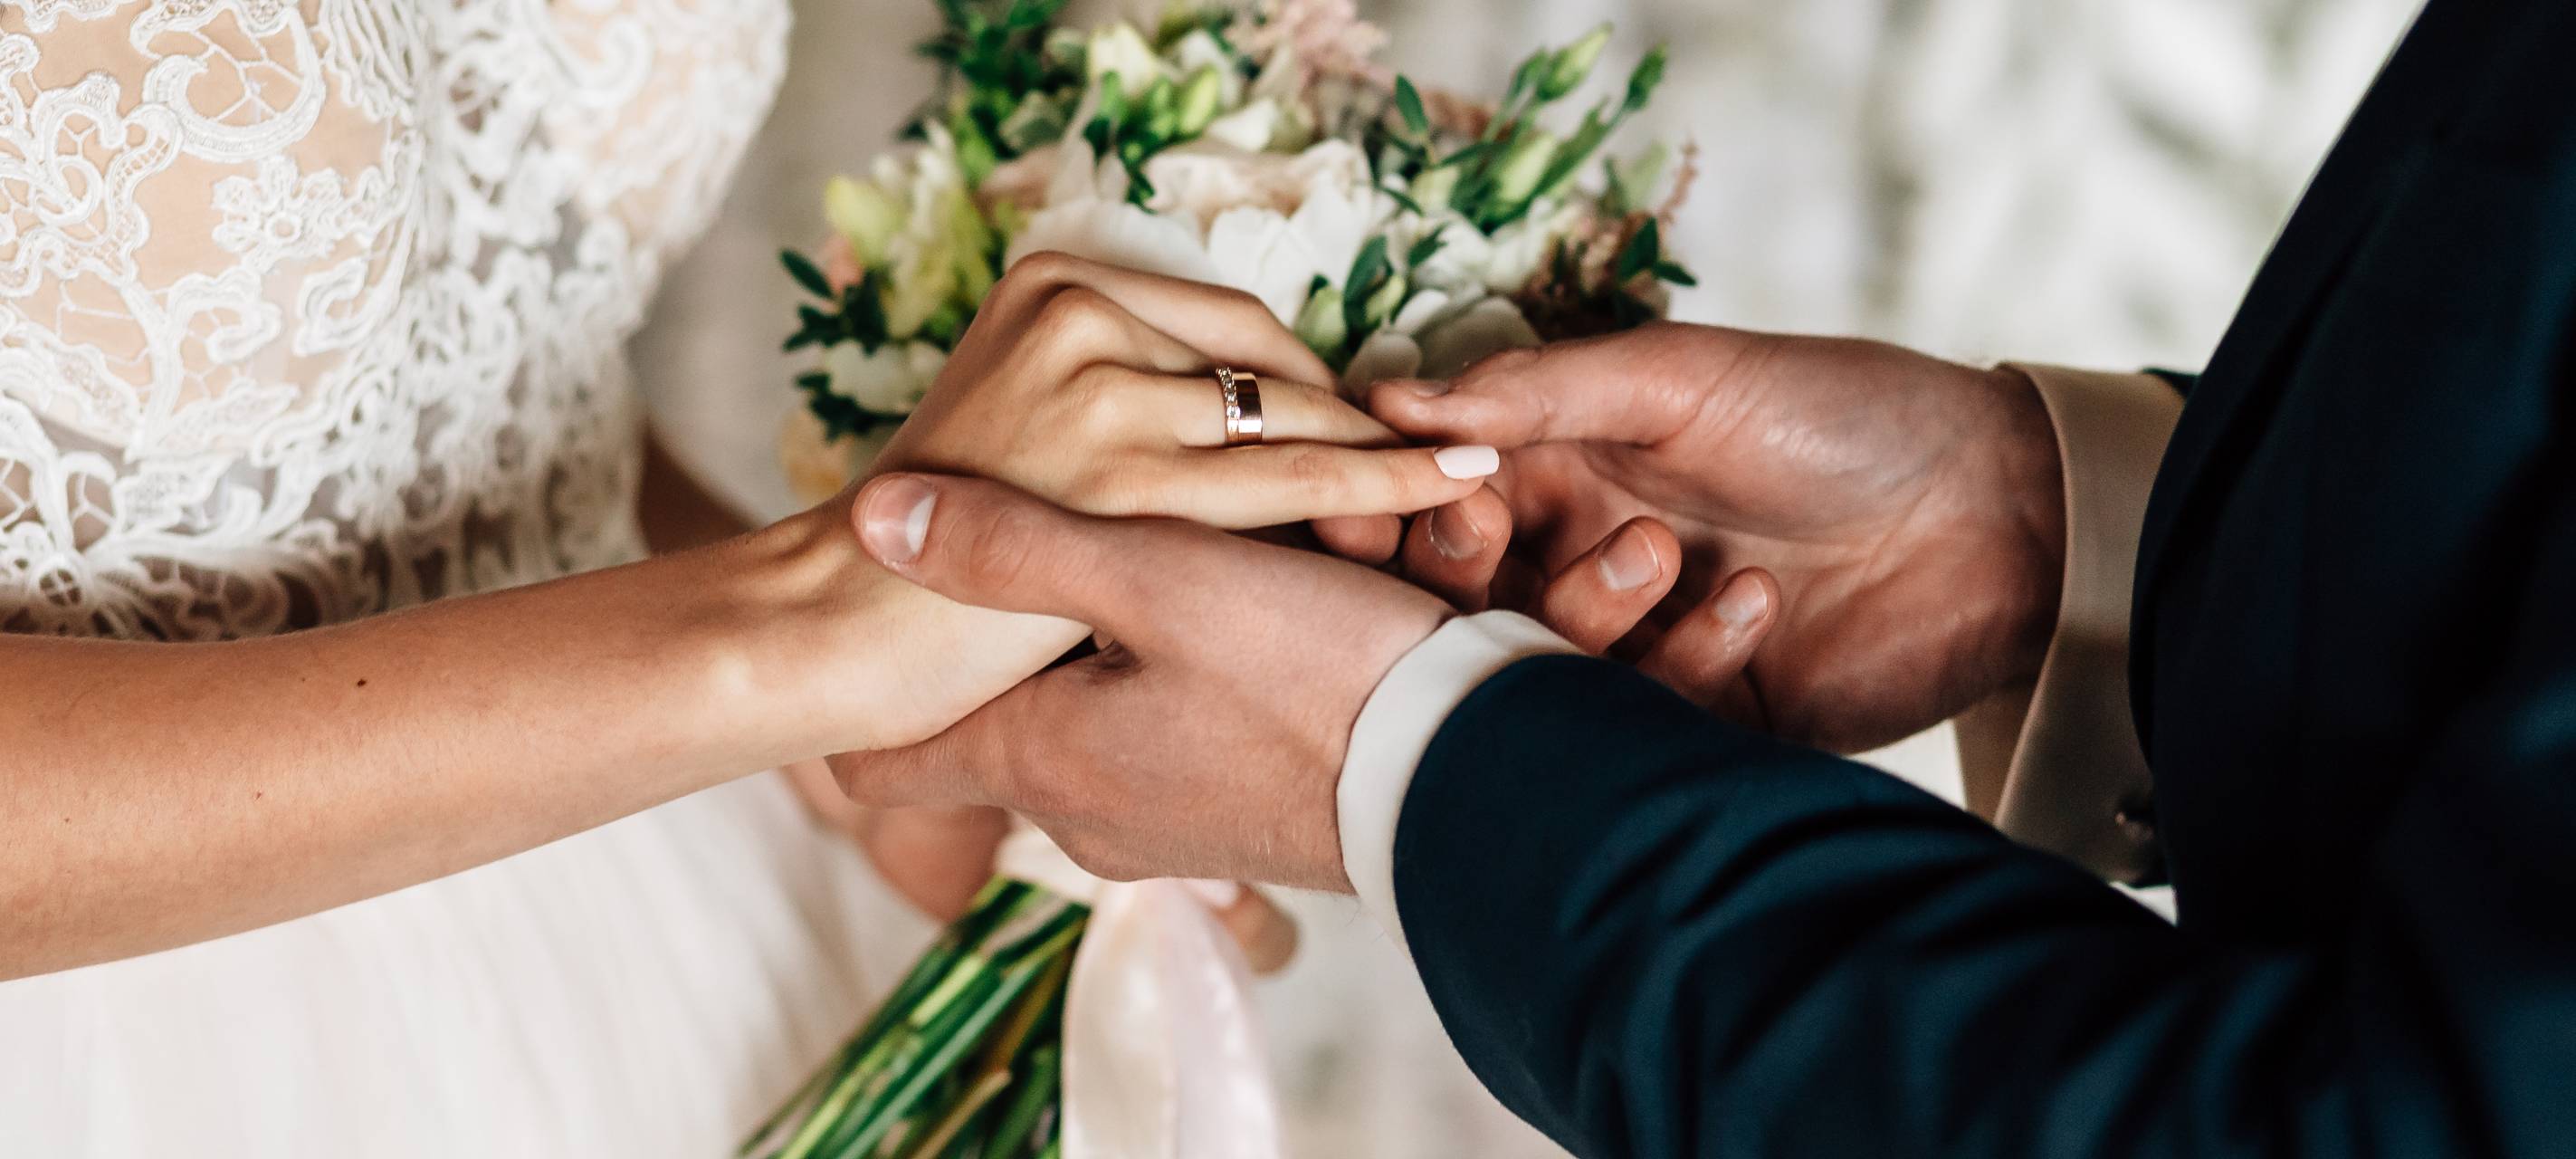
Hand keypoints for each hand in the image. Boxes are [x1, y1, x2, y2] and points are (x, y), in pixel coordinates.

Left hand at [807, 253, 1496, 916]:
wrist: (1475, 778)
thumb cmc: (1314, 677)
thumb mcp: (1157, 577)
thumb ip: (1013, 543)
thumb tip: (869, 519)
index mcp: (1043, 759)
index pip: (888, 761)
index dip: (870, 694)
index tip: (870, 629)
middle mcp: (1087, 813)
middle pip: (1014, 703)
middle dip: (1048, 616)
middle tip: (1104, 541)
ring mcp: (1165, 826)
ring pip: (1113, 698)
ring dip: (1150, 625)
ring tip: (1217, 558)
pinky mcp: (1239, 815)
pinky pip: (1189, 721)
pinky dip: (1214, 659)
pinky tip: (1272, 606)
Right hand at [876, 251, 1494, 531]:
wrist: (836, 628)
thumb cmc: (930, 565)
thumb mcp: (1023, 442)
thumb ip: (1116, 413)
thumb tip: (1246, 417)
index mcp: (1052, 284)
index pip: (1231, 327)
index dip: (1308, 385)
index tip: (1368, 424)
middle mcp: (1077, 314)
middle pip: (1268, 368)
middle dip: (1354, 421)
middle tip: (1442, 460)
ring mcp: (1099, 390)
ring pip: (1290, 421)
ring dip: (1385, 457)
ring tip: (1472, 478)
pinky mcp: (1122, 478)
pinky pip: (1294, 480)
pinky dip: (1387, 482)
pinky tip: (1454, 485)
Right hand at [1368, 323, 2065, 752]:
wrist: (2003, 511)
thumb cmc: (1841, 414)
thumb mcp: (1681, 376)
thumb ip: (1537, 392)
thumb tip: (1392, 403)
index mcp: (1561, 473)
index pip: (1432, 506)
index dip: (1390, 508)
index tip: (1370, 498)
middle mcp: (1580, 563)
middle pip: (1457, 601)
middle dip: (1455, 569)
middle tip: (1487, 530)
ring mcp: (1640, 649)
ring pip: (1540, 665)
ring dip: (1583, 608)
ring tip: (1663, 550)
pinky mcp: (1704, 724)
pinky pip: (1643, 718)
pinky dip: (1688, 660)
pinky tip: (1757, 602)